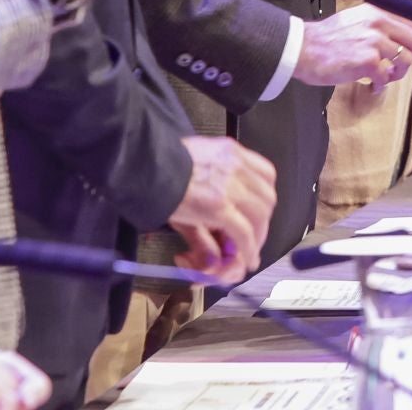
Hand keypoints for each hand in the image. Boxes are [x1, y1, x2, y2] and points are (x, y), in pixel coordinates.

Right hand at [168, 136, 276, 284]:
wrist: (146, 163)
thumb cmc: (161, 160)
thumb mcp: (194, 157)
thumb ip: (210, 170)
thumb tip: (215, 187)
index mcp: (230, 151)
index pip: (265, 173)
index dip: (265, 195)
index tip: (260, 208)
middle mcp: (235, 166)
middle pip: (266, 197)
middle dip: (263, 220)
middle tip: (255, 234)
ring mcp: (229, 186)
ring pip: (259, 216)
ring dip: (258, 236)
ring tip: (251, 251)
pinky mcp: (218, 207)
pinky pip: (244, 232)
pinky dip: (249, 248)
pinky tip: (248, 259)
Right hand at [294, 1, 411, 92]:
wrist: (302, 49)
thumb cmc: (325, 39)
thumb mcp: (354, 20)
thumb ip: (375, 25)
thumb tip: (397, 39)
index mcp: (376, 13)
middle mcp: (378, 24)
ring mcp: (374, 42)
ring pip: (404, 61)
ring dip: (398, 75)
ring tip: (385, 79)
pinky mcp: (368, 61)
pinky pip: (385, 78)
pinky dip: (380, 86)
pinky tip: (371, 87)